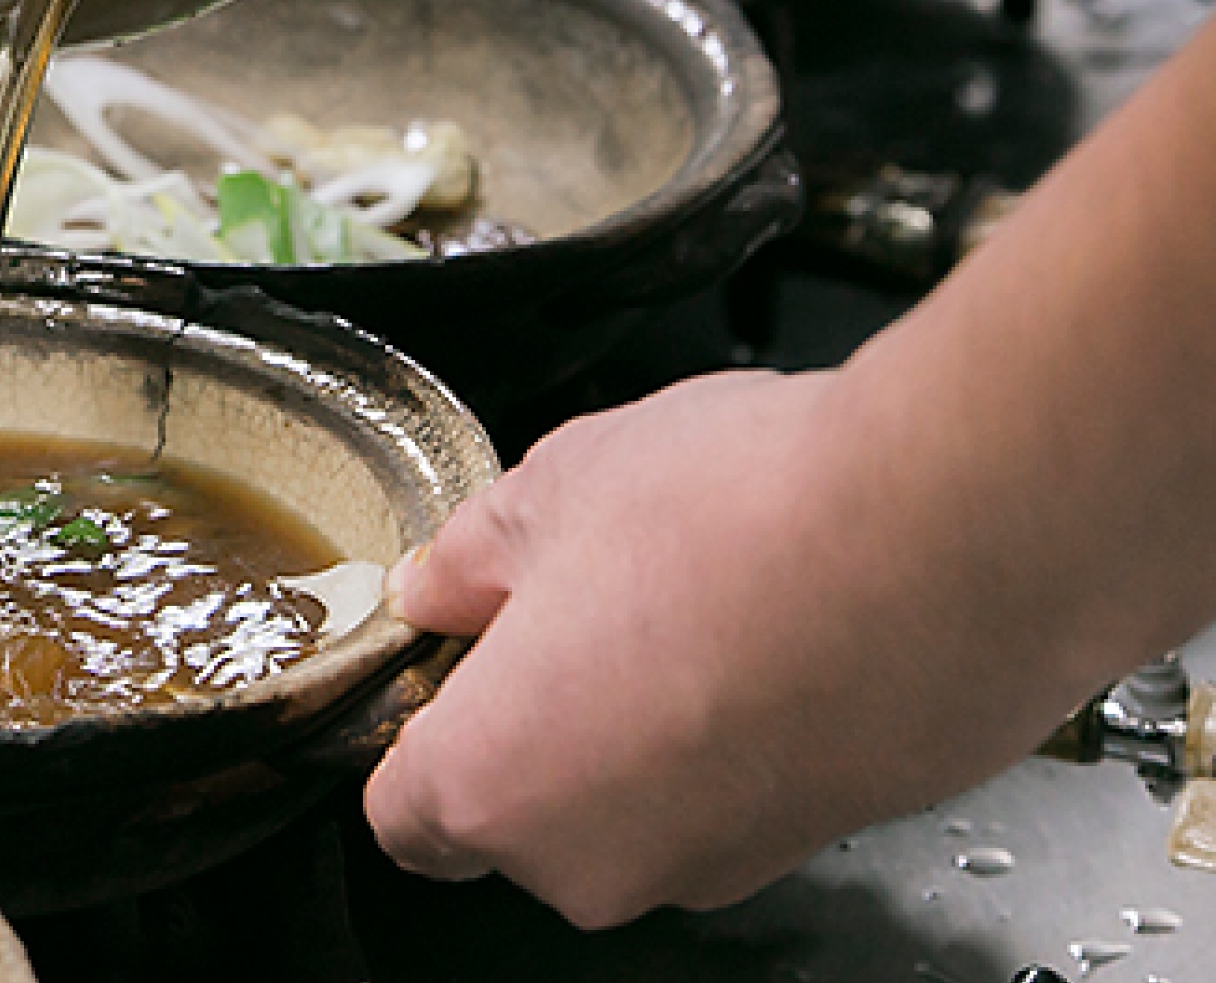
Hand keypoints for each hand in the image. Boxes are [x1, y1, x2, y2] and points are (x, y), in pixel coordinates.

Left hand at [363, 369, 1096, 927]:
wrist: (952, 539)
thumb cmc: (745, 519)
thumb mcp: (552, 490)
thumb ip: (468, 558)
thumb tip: (443, 582)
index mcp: (487, 784)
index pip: (402, 809)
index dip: (422, 723)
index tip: (450, 659)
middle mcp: (589, 861)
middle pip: (517, 811)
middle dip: (531, 716)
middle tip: (572, 600)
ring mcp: (709, 865)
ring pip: (629, 806)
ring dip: (636, 721)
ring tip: (681, 597)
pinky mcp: (808, 844)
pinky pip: (727, 793)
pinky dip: (729, 728)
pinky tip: (759, 626)